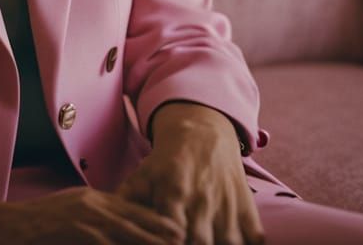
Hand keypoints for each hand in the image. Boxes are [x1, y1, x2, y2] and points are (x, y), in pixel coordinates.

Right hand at [8, 186, 186, 244]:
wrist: (8, 228)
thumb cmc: (40, 225)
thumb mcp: (72, 212)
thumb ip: (96, 216)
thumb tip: (119, 224)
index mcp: (95, 200)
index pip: (134, 209)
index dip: (157, 221)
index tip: (181, 230)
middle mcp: (94, 205)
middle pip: (137, 219)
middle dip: (162, 233)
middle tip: (186, 239)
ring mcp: (86, 219)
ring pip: (128, 232)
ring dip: (150, 241)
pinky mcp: (77, 231)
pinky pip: (107, 242)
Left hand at [116, 102, 264, 244]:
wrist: (202, 130)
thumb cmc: (167, 160)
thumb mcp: (143, 174)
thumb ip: (126, 200)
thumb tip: (107, 220)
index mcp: (173, 192)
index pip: (170, 232)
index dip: (165, 241)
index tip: (161, 242)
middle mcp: (202, 200)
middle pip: (200, 242)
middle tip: (182, 242)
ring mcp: (227, 205)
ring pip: (228, 243)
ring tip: (205, 242)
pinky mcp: (247, 208)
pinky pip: (255, 239)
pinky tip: (232, 243)